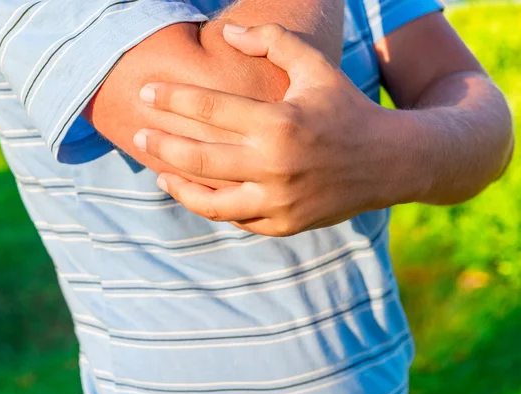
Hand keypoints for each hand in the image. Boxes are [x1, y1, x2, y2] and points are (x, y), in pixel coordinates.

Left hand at [134, 24, 399, 236]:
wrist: (392, 161)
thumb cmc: (347, 108)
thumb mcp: (316, 66)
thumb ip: (273, 41)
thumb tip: (227, 33)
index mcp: (280, 123)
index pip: (209, 110)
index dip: (171, 98)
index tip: (145, 93)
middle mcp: (276, 166)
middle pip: (199, 158)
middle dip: (161, 144)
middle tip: (138, 133)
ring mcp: (281, 201)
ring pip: (211, 201)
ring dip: (178, 186)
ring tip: (158, 173)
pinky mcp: (286, 224)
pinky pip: (237, 218)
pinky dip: (212, 206)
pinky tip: (197, 192)